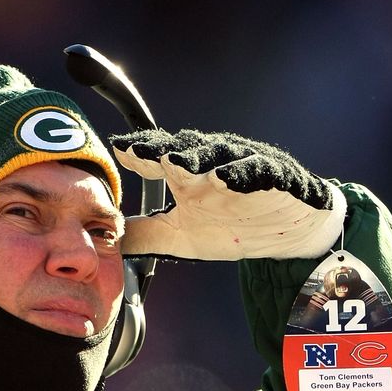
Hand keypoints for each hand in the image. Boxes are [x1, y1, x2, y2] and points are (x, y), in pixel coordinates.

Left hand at [110, 129, 346, 259]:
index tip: (115, 151)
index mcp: (185, 176)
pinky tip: (226, 178)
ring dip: (195, 157)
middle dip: (157, 149)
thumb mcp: (181, 235)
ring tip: (174, 161)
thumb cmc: (231, 225)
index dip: (136, 154)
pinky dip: (241, 173)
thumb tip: (105, 241)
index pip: (155, 159)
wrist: (286, 232)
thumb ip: (145, 234)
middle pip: (181, 151)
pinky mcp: (271, 175)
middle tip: (135, 150)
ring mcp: (240, 167)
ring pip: (216, 155)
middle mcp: (209, 165)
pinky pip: (255, 171)